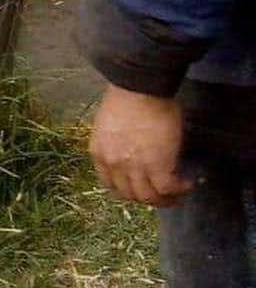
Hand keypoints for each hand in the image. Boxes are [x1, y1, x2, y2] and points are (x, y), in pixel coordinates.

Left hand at [89, 84, 192, 206]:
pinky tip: (187, 184)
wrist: (139, 88)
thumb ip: (115, 141)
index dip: (127, 189)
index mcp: (99, 153)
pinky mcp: (157, 165)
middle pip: (129, 194)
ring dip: (165, 199)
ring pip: (148, 197)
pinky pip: (167, 188)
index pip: (110, 183)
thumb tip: (130, 148)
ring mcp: (134, 167)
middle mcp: (113, 164)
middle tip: (162, 195)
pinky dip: (178, 190)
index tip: (139, 187)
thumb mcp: (110, 124)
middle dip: (147, 198)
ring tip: (177, 193)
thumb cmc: (127, 97)